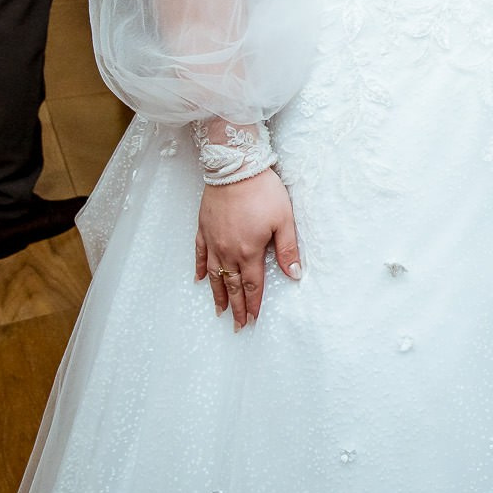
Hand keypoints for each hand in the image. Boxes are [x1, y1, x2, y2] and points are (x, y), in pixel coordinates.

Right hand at [194, 168, 301, 329]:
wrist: (235, 167)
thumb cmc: (263, 191)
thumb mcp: (284, 219)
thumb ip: (287, 249)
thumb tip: (294, 275)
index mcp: (249, 251)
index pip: (253, 285)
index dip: (253, 304)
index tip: (253, 320)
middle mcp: (228, 251)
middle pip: (233, 285)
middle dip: (236, 307)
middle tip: (237, 325)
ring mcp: (213, 241)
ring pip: (213, 275)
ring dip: (217, 294)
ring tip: (219, 310)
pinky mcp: (203, 229)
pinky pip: (198, 254)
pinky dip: (199, 269)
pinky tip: (198, 280)